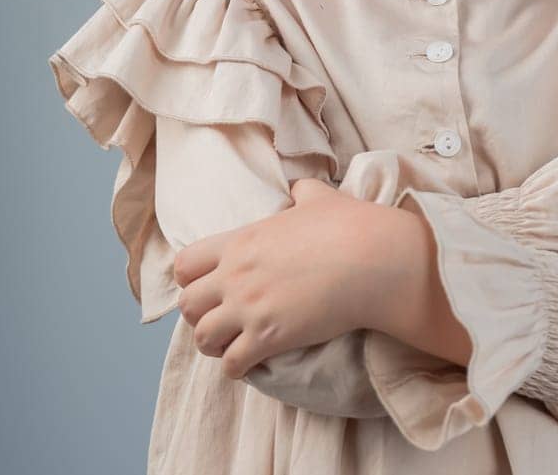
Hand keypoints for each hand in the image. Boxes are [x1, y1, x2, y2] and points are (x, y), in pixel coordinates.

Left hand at [172, 177, 390, 379]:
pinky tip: (250, 364)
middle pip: (187, 305)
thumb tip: (300, 189)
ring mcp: (249, 308)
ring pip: (202, 338)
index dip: (192, 280)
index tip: (211, 287)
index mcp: (241, 242)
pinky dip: (237, 368)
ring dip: (214, 345)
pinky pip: (232, 364)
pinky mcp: (268, 337)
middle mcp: (236, 276)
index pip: (185, 264)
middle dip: (199, 316)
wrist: (373, 259)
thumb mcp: (318, 198)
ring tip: (231, 346)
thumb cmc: (349, 226)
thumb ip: (301, 192)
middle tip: (220, 320)